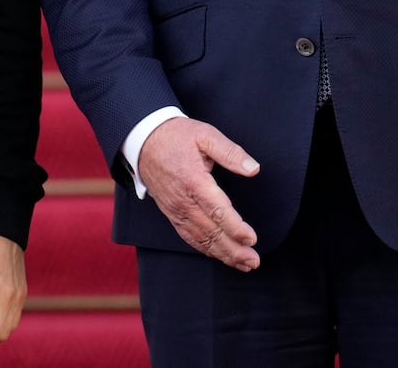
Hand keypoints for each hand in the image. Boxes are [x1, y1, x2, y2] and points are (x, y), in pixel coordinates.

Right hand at [137, 117, 260, 270]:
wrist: (144, 141)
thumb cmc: (176, 136)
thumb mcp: (205, 135)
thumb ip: (230, 152)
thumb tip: (254, 168)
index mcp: (193, 180)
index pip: (217, 211)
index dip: (235, 228)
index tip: (251, 239)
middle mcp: (183, 200)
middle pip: (211, 231)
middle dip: (233, 249)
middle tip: (254, 261)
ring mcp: (175, 209)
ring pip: (201, 238)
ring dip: (223, 254)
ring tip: (244, 264)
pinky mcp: (171, 213)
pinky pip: (188, 236)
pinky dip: (205, 249)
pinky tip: (220, 255)